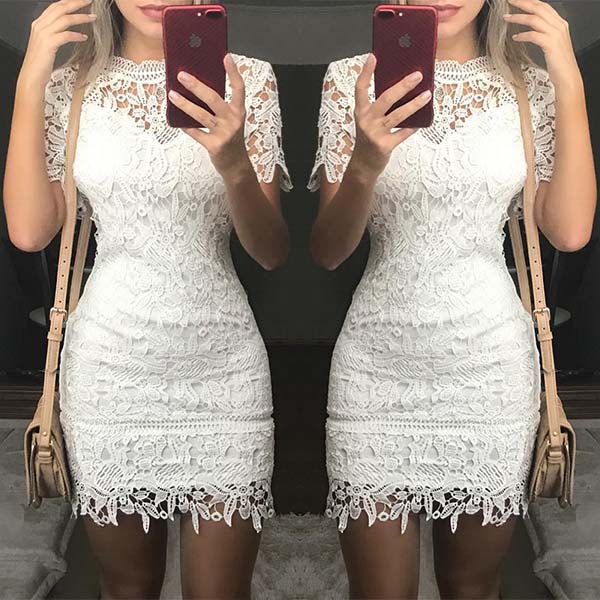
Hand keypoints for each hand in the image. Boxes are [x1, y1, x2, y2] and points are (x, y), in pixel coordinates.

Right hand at [19, 0, 95, 89]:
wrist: (32, 76)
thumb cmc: (41, 63)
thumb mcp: (47, 44)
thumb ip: (55, 34)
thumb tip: (69, 29)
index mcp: (39, 24)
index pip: (55, 7)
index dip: (68, 2)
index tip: (82, 1)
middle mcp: (40, 26)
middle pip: (60, 8)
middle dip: (76, 3)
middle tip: (89, 1)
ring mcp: (43, 34)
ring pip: (64, 19)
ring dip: (81, 17)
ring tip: (92, 18)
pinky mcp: (49, 44)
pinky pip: (65, 35)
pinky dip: (76, 35)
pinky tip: (84, 37)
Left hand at [168, 53, 250, 177]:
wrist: (236, 164)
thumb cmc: (230, 137)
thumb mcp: (231, 120)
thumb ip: (219, 105)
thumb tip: (196, 86)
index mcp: (239, 111)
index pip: (239, 88)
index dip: (233, 72)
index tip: (225, 56)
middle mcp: (234, 121)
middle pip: (214, 99)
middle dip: (196, 86)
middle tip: (181, 75)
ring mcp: (224, 134)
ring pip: (201, 115)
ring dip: (184, 104)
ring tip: (172, 94)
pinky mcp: (215, 146)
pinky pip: (196, 133)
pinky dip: (184, 126)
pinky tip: (174, 119)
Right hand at [351, 53, 430, 177]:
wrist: (364, 164)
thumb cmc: (369, 137)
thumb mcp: (368, 120)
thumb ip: (379, 106)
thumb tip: (402, 88)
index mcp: (360, 111)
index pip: (360, 88)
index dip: (366, 72)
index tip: (374, 56)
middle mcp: (366, 120)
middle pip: (386, 98)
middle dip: (403, 86)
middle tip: (418, 75)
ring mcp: (375, 133)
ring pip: (398, 115)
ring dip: (414, 104)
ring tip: (427, 94)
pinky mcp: (384, 146)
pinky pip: (403, 133)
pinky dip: (414, 126)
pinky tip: (424, 120)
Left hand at [504, 0, 582, 92]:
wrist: (567, 76)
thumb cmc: (558, 63)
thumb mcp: (552, 44)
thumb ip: (544, 33)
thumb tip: (530, 29)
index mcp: (560, 24)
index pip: (544, 6)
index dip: (530, 2)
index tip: (517, 0)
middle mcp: (559, 25)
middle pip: (538, 8)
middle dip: (522, 3)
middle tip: (509, 1)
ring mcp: (556, 34)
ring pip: (534, 19)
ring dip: (518, 17)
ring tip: (506, 18)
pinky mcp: (550, 44)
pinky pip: (533, 35)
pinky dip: (522, 35)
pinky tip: (515, 38)